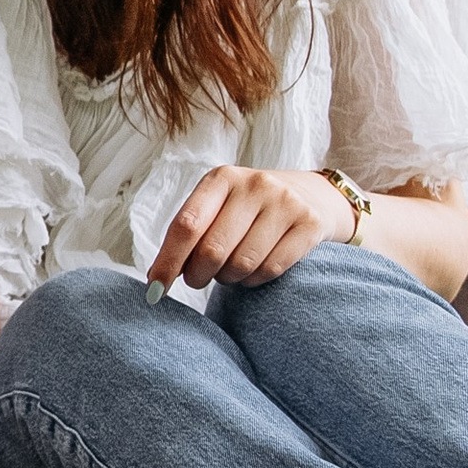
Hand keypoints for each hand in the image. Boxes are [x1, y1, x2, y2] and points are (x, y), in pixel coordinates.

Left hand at [148, 164, 351, 289]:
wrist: (312, 196)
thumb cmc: (249, 210)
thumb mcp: (218, 208)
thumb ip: (189, 235)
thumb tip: (156, 278)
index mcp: (222, 178)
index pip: (187, 224)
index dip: (168, 261)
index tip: (155, 288)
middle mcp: (255, 185)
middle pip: (212, 250)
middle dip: (198, 275)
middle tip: (198, 278)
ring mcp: (285, 203)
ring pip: (242, 264)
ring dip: (228, 278)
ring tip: (230, 269)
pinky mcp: (310, 225)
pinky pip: (270, 270)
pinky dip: (254, 281)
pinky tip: (253, 272)